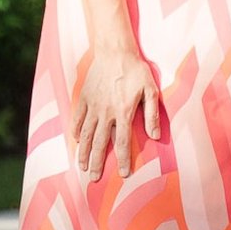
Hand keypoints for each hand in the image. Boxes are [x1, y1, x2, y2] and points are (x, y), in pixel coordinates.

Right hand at [70, 48, 159, 180]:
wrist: (114, 50)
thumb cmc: (136, 69)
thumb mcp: (150, 89)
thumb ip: (152, 114)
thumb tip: (155, 136)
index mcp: (123, 112)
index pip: (122, 142)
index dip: (123, 160)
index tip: (123, 174)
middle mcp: (105, 112)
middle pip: (99, 143)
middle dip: (97, 163)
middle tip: (94, 179)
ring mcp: (92, 105)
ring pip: (85, 134)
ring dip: (83, 152)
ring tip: (82, 166)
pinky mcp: (84, 97)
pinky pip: (77, 118)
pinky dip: (75, 131)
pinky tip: (76, 141)